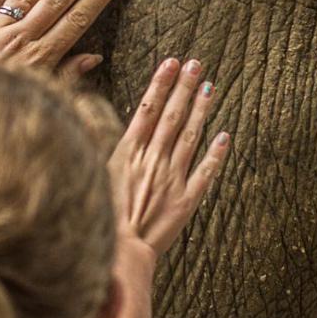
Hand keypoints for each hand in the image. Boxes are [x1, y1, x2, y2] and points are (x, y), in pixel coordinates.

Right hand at [109, 57, 230, 257]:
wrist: (118, 255)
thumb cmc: (99, 219)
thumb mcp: (91, 178)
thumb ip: (102, 151)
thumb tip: (95, 125)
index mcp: (127, 154)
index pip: (147, 109)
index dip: (160, 84)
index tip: (171, 63)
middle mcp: (152, 161)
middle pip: (171, 116)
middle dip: (184, 87)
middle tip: (197, 64)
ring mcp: (172, 179)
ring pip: (190, 137)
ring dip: (201, 110)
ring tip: (210, 86)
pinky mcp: (186, 201)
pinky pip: (205, 172)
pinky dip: (216, 154)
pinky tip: (225, 135)